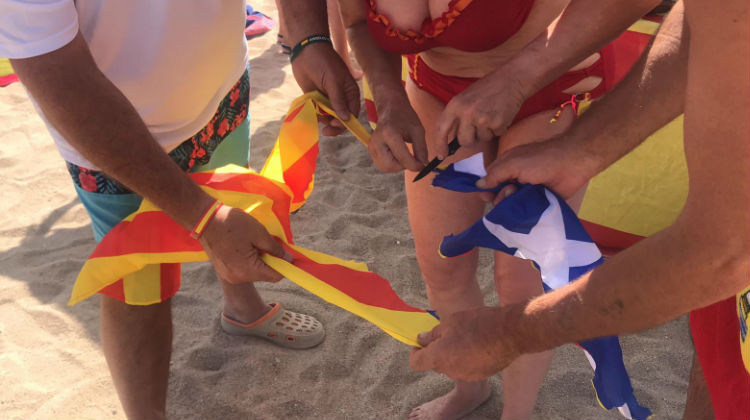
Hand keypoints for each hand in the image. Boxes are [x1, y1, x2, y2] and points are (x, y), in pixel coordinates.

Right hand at [200, 205, 292, 283]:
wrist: (204, 219)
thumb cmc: (232, 224)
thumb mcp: (259, 233)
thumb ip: (275, 248)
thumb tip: (288, 259)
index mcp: (247, 270)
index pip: (275, 276)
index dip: (285, 266)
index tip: (289, 255)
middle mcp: (238, 278)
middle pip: (264, 275)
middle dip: (271, 261)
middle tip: (270, 243)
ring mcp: (229, 276)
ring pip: (254, 272)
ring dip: (260, 260)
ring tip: (255, 243)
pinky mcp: (224, 271)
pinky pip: (243, 270)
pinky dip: (249, 260)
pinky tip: (245, 246)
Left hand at [291, 42, 360, 135]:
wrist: (305, 51)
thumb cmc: (323, 62)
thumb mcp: (333, 80)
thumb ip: (338, 100)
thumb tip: (346, 119)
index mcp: (350, 93)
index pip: (352, 114)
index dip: (346, 123)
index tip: (335, 126)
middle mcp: (341, 99)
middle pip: (341, 120)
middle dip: (334, 126)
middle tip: (325, 130)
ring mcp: (328, 100)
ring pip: (329, 118)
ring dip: (323, 120)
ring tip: (316, 114)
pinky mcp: (316, 100)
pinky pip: (318, 113)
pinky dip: (315, 115)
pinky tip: (312, 112)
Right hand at [368, 95, 427, 171]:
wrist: (390, 108)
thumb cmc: (405, 117)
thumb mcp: (418, 130)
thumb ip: (421, 149)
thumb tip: (423, 164)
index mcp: (389, 133)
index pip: (402, 158)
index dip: (414, 165)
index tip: (423, 166)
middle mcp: (377, 141)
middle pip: (390, 166)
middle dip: (404, 166)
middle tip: (413, 160)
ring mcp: (372, 146)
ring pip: (385, 168)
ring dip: (398, 166)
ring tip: (406, 155)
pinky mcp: (371, 150)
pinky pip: (382, 165)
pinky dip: (392, 164)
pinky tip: (398, 154)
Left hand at [409, 306, 521, 381]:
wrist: (510, 333)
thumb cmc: (478, 323)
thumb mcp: (450, 321)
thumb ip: (433, 334)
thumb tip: (422, 340)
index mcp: (439, 357)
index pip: (416, 363)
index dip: (415, 352)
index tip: (421, 343)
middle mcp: (450, 371)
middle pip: (435, 363)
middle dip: (436, 350)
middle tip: (447, 333)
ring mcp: (466, 375)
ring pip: (451, 365)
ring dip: (452, 354)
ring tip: (465, 337)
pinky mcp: (479, 375)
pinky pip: (466, 367)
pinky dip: (466, 358)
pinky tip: (477, 345)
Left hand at [433, 69, 526, 157]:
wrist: (511, 79)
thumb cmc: (487, 89)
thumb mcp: (464, 98)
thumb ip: (457, 117)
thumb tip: (451, 141)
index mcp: (455, 105)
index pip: (441, 129)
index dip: (439, 145)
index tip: (441, 155)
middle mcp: (466, 113)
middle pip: (464, 141)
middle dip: (471, 138)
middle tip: (479, 125)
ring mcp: (482, 118)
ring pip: (481, 139)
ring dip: (486, 132)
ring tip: (491, 115)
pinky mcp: (497, 123)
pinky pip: (495, 135)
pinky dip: (499, 128)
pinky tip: (500, 114)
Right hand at [476, 137, 599, 203]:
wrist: (572, 163)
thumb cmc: (540, 159)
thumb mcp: (512, 163)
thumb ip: (494, 175)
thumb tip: (478, 185)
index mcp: (508, 166)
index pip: (490, 180)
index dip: (486, 188)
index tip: (486, 195)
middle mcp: (515, 179)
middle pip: (499, 194)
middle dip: (499, 196)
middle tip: (510, 192)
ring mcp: (527, 191)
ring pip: (511, 204)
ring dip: (511, 204)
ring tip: (520, 197)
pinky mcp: (539, 202)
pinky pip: (525, 211)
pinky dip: (522, 213)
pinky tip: (525, 211)